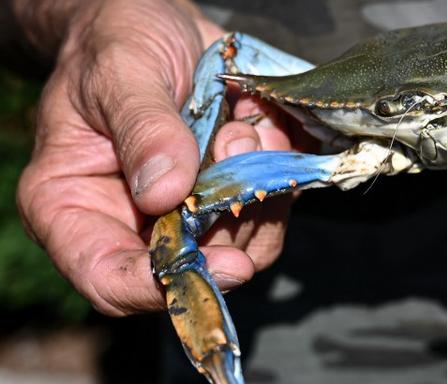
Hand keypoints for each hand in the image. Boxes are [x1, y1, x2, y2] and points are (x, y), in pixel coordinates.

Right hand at [15, 0, 289, 315]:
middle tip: (237, 147)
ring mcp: (187, 210)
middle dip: (230, 220)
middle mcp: (130, 220)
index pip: (108, 278)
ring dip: (259, 187)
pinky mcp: (230, 191)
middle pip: (191, 268)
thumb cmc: (115, 41)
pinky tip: (259, 122)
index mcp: (73, 205)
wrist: (154, 19)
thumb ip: (143, 128)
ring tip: (241, 124)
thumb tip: (165, 193)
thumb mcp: (119, 72)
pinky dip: (278, 168)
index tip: (223, 264)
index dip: (163, 286)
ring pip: (242, 241)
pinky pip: (271, 205)